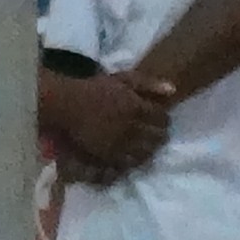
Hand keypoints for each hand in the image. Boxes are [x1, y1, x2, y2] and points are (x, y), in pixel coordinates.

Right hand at [40, 68, 169, 181]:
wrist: (67, 104)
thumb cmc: (95, 89)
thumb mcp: (123, 78)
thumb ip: (148, 83)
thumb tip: (173, 90)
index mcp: (137, 107)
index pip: (163, 118)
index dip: (164, 119)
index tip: (161, 119)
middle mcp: (132, 127)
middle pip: (157, 136)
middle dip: (160, 135)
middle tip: (158, 134)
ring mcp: (120, 142)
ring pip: (146, 151)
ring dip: (150, 149)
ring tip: (148, 146)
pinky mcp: (107, 153)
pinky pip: (128, 161)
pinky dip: (135, 160)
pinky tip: (134, 156)